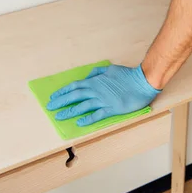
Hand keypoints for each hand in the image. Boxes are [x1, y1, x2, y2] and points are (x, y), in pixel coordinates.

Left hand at [46, 64, 160, 126]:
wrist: (141, 82)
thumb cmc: (127, 75)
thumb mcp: (110, 69)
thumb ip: (98, 72)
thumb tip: (88, 76)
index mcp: (95, 81)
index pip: (75, 86)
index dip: (63, 92)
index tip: (53, 97)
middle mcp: (96, 90)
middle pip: (75, 96)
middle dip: (61, 102)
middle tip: (50, 107)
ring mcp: (103, 100)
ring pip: (82, 106)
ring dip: (70, 111)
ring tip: (59, 117)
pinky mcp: (111, 109)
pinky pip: (97, 115)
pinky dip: (87, 119)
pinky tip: (79, 123)